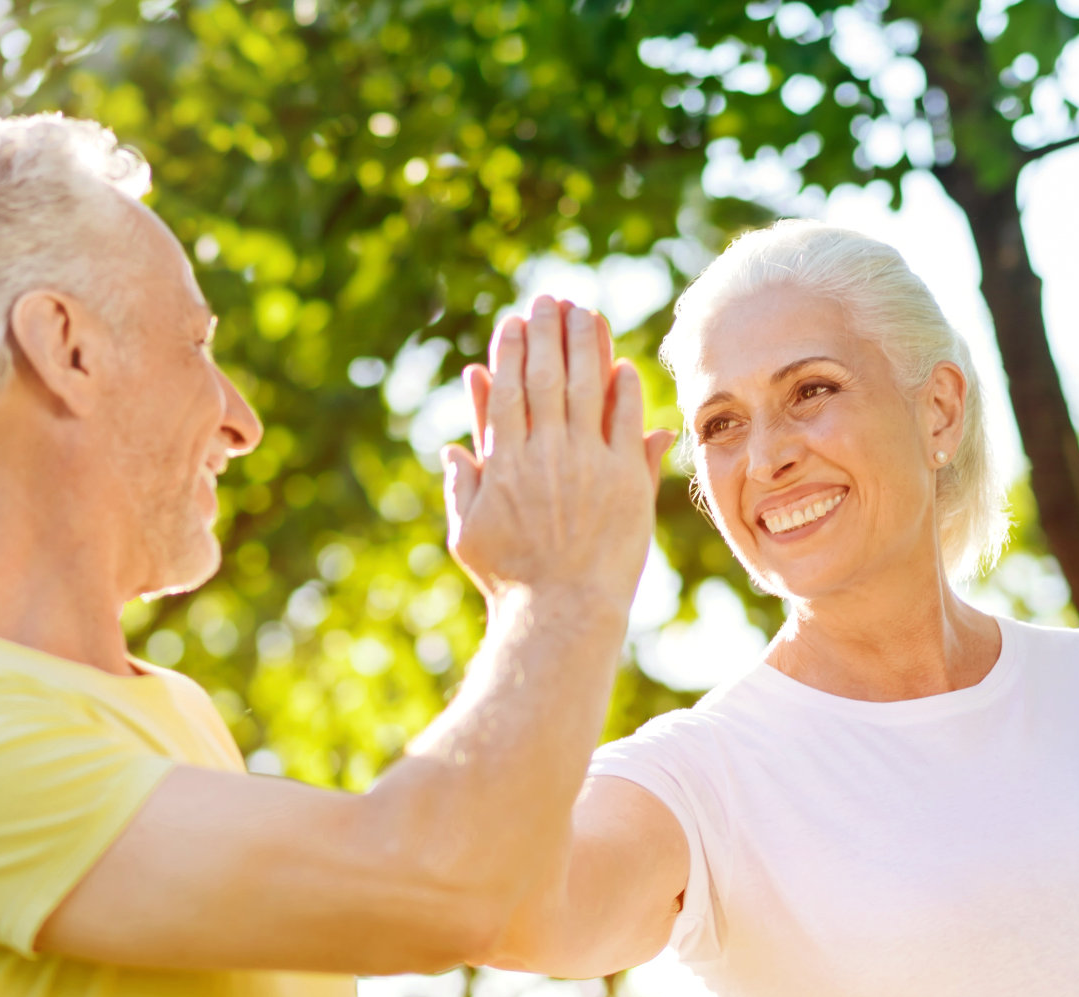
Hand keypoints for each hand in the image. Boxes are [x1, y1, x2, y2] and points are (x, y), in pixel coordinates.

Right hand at [441, 295, 675, 603]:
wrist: (561, 614)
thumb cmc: (511, 582)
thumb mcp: (468, 534)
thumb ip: (463, 485)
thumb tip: (454, 447)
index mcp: (503, 463)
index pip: (508, 390)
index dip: (512, 351)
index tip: (514, 322)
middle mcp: (544, 454)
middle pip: (547, 376)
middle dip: (548, 331)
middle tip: (551, 300)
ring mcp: (587, 464)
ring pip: (587, 387)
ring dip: (587, 344)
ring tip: (587, 314)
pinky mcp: (624, 481)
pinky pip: (625, 422)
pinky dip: (624, 390)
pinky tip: (623, 367)